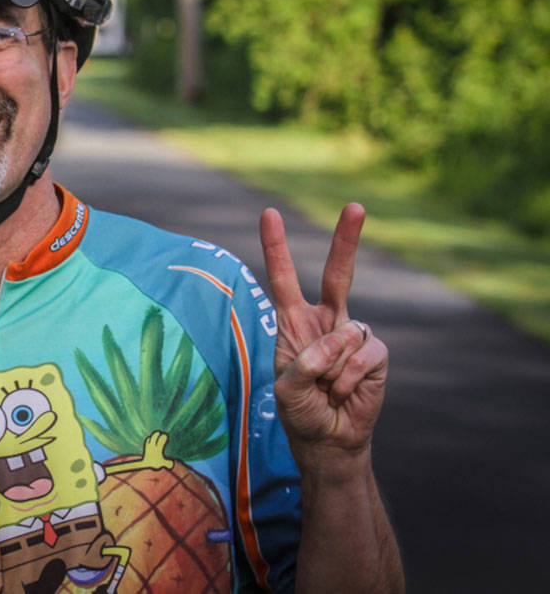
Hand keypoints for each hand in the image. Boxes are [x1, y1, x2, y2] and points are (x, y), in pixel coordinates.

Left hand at [259, 204, 388, 464]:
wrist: (328, 440)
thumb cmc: (300, 410)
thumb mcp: (286, 388)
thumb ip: (305, 362)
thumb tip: (342, 338)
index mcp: (294, 322)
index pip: (284, 277)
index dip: (277, 246)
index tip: (269, 212)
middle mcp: (326, 321)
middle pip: (340, 274)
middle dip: (348, 240)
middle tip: (356, 205)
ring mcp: (353, 335)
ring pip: (347, 333)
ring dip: (331, 369)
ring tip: (326, 389)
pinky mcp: (376, 354)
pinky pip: (363, 355)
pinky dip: (349, 378)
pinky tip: (344, 392)